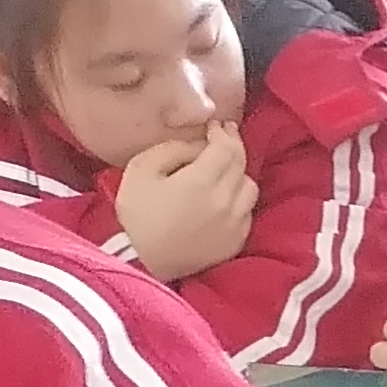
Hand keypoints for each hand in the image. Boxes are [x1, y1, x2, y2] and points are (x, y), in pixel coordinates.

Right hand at [112, 124, 254, 281]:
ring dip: (238, 173)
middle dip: (233, 146)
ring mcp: (235, 225)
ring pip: (250, 187)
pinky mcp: (236, 242)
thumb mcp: (142, 169)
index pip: (227, 148)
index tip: (213, 126)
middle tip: (222, 136)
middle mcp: (226, 202)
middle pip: (241, 164)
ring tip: (222, 168)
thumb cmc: (136, 213)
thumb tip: (200, 144)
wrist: (141, 260)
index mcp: (202, 182)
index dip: (222, 132)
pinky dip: (239, 198)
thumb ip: (174, 150)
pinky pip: (247, 212)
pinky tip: (223, 196)